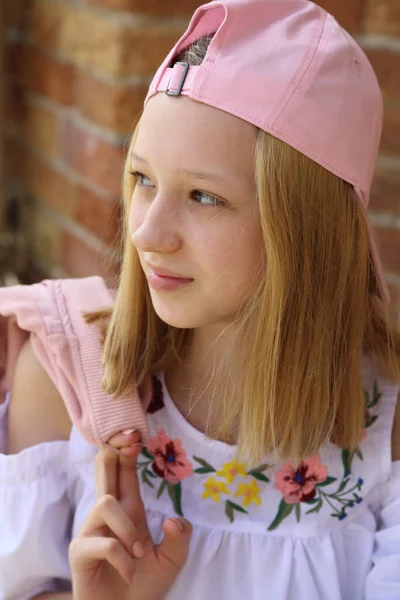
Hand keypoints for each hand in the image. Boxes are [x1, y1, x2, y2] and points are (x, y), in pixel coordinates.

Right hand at [69, 430, 192, 599]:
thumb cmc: (144, 585)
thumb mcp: (172, 560)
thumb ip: (179, 538)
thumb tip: (172, 518)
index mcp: (129, 509)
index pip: (124, 471)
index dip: (127, 450)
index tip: (136, 432)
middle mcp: (108, 514)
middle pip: (102, 469)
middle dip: (111, 451)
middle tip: (125, 440)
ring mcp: (91, 531)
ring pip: (104, 502)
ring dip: (127, 527)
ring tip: (139, 552)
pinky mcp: (80, 552)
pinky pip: (103, 543)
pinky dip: (122, 558)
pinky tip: (130, 572)